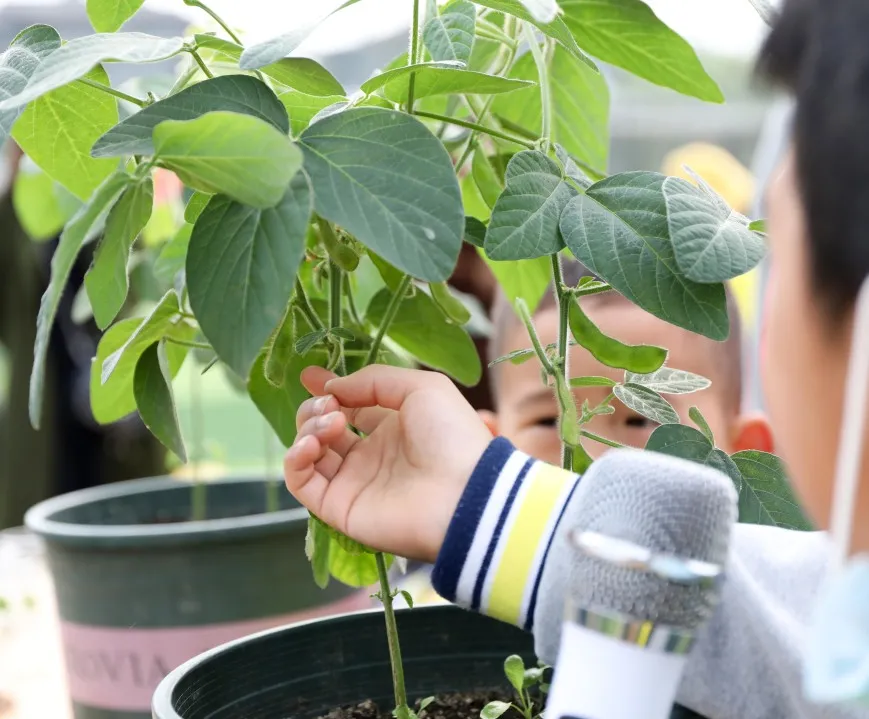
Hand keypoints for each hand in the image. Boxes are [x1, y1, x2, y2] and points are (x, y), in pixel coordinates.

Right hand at [284, 365, 492, 562]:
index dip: (327, 389)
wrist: (463, 494)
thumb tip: (332, 388)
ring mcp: (353, 482)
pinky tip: (312, 444)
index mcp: (392, 428)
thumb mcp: (421, 387)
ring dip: (308, 428)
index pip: (349, 407)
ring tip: (331, 422)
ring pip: (309, 453)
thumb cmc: (450, 436)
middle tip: (329, 404)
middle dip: (316, 408)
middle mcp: (370, 456)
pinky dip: (295, 460)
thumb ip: (374, 380)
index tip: (308, 375)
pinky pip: (302, 483)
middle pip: (324, 428)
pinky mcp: (339, 507)